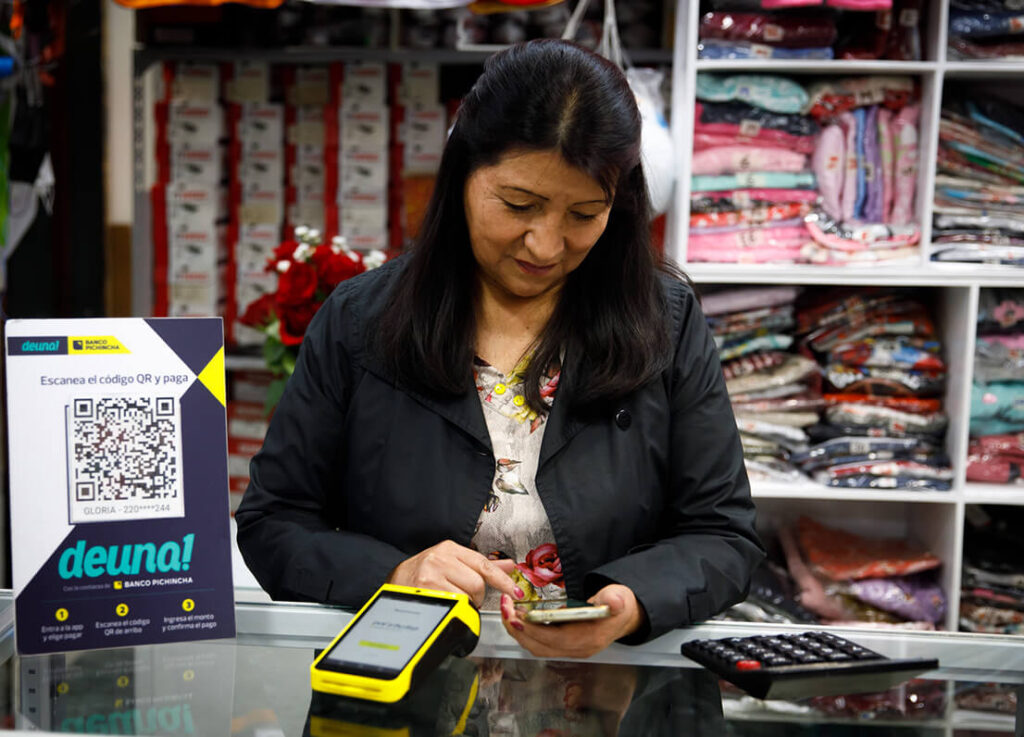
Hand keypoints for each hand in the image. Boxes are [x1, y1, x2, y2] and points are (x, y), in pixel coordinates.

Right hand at [387, 539, 522, 607]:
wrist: (396, 581)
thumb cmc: (425, 572)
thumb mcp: (453, 561)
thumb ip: (483, 564)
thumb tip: (509, 565)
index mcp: (450, 549)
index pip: (484, 565)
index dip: (502, 580)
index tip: (515, 592)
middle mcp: (441, 559)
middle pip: (477, 583)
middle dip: (478, 596)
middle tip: (469, 597)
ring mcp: (431, 575)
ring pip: (466, 596)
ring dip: (466, 603)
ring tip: (455, 599)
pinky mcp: (426, 591)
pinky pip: (453, 605)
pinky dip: (456, 609)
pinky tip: (447, 604)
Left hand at [500, 584, 645, 658]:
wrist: (625, 616)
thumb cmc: (619, 605)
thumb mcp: (620, 597)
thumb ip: (615, 599)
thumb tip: (615, 601)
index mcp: (589, 638)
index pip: (555, 639)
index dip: (533, 629)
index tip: (516, 616)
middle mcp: (578, 648)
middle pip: (540, 646)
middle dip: (518, 629)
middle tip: (504, 609)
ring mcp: (571, 649)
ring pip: (537, 647)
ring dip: (519, 631)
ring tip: (507, 612)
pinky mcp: (565, 645)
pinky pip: (541, 643)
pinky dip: (527, 632)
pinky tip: (519, 618)